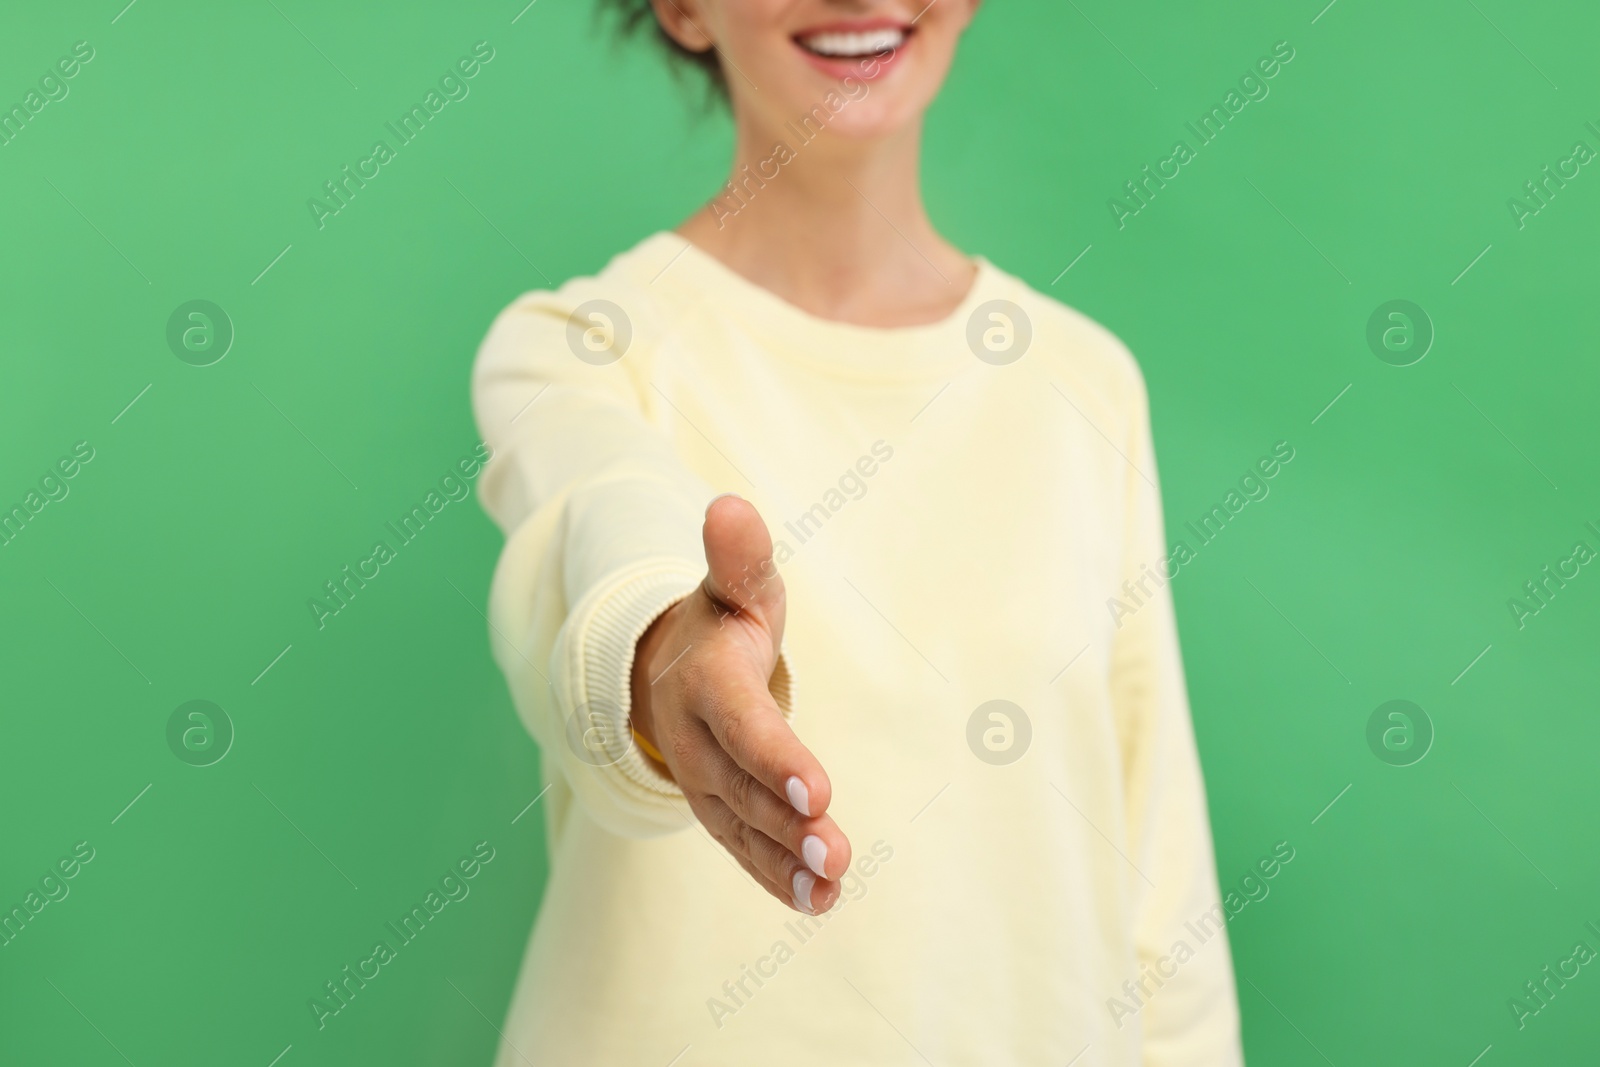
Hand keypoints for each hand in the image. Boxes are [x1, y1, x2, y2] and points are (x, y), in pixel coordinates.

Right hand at [630, 494, 850, 913]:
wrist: (662, 669)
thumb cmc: (719, 621)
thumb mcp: (733, 585)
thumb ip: (738, 556)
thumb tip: (731, 506)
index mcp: (704, 684)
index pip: (742, 726)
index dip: (776, 759)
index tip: (818, 791)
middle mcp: (697, 743)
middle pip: (746, 788)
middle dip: (791, 825)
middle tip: (839, 853)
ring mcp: (704, 784)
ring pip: (746, 829)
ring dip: (789, 862)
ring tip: (834, 887)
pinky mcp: (719, 812)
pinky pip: (747, 852)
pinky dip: (779, 879)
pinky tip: (821, 903)